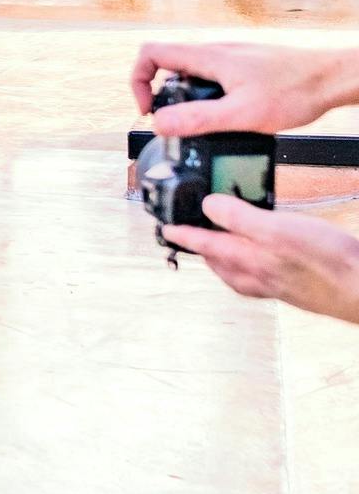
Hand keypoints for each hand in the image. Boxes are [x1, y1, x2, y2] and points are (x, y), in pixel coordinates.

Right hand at [130, 39, 346, 131]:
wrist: (332, 78)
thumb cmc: (295, 90)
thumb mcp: (243, 114)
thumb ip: (198, 118)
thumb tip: (159, 123)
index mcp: (207, 57)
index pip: (150, 54)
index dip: (138, 80)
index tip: (149, 108)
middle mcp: (215, 53)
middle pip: (168, 66)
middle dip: (164, 96)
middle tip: (179, 123)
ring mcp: (230, 58)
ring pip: (192, 74)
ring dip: (189, 99)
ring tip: (209, 123)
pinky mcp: (244, 67)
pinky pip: (213, 79)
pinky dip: (210, 98)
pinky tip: (233, 116)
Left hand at [163, 196, 358, 325]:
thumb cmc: (328, 263)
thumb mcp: (277, 229)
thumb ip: (239, 218)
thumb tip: (209, 206)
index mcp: (247, 260)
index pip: (204, 244)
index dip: (183, 233)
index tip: (166, 228)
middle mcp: (258, 276)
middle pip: (218, 262)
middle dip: (201, 249)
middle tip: (189, 237)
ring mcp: (276, 284)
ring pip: (238, 272)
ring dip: (225, 258)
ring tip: (221, 245)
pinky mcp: (295, 287)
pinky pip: (261, 276)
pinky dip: (252, 264)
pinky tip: (264, 257)